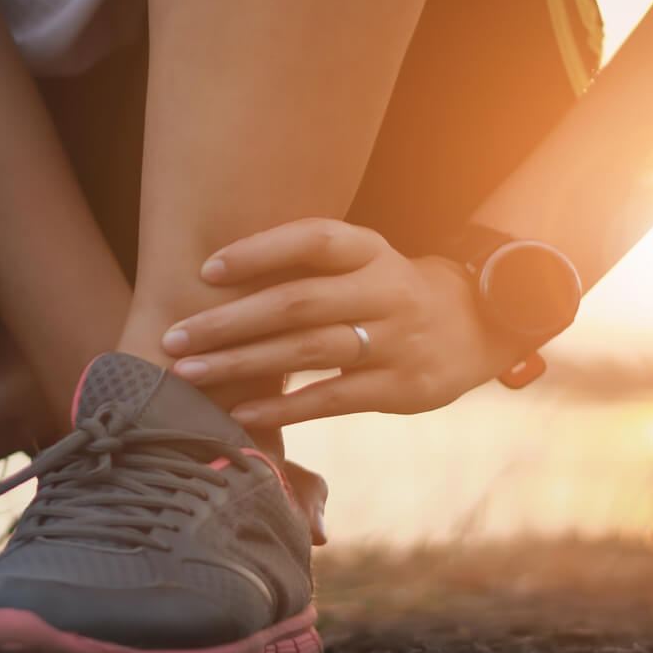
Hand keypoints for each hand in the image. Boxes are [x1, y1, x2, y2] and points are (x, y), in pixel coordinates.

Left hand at [160, 218, 523, 428]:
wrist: (479, 324)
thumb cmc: (387, 291)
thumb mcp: (362, 261)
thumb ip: (305, 265)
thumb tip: (210, 276)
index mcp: (370, 250)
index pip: (313, 240)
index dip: (259, 252)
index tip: (206, 270)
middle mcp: (385, 291)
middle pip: (298, 302)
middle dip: (229, 321)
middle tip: (174, 336)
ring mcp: (396, 341)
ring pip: (309, 351)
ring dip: (242, 364)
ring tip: (189, 372)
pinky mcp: (401, 388)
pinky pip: (332, 399)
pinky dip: (283, 408)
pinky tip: (240, 413)